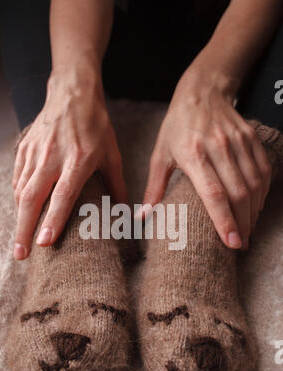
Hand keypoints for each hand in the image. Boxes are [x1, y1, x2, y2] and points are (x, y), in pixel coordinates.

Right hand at [13, 69, 126, 259]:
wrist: (72, 92)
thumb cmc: (96, 125)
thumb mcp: (112, 155)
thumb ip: (118, 187)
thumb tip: (127, 214)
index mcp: (78, 161)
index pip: (62, 196)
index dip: (53, 220)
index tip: (44, 243)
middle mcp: (53, 158)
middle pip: (33, 199)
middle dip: (24, 229)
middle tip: (21, 255)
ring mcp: (35, 153)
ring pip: (21, 191)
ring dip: (18, 219)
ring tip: (20, 242)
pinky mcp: (25, 149)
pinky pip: (17, 178)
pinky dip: (17, 198)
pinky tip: (21, 212)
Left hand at [141, 73, 270, 249]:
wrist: (202, 91)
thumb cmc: (176, 126)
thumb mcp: (160, 155)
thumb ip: (154, 189)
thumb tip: (142, 218)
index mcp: (193, 155)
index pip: (214, 194)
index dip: (225, 220)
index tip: (232, 242)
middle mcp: (219, 148)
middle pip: (239, 194)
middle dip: (243, 224)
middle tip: (241, 244)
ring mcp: (238, 142)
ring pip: (254, 185)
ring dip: (253, 212)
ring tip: (247, 231)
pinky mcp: (251, 139)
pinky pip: (263, 171)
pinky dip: (262, 193)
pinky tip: (255, 207)